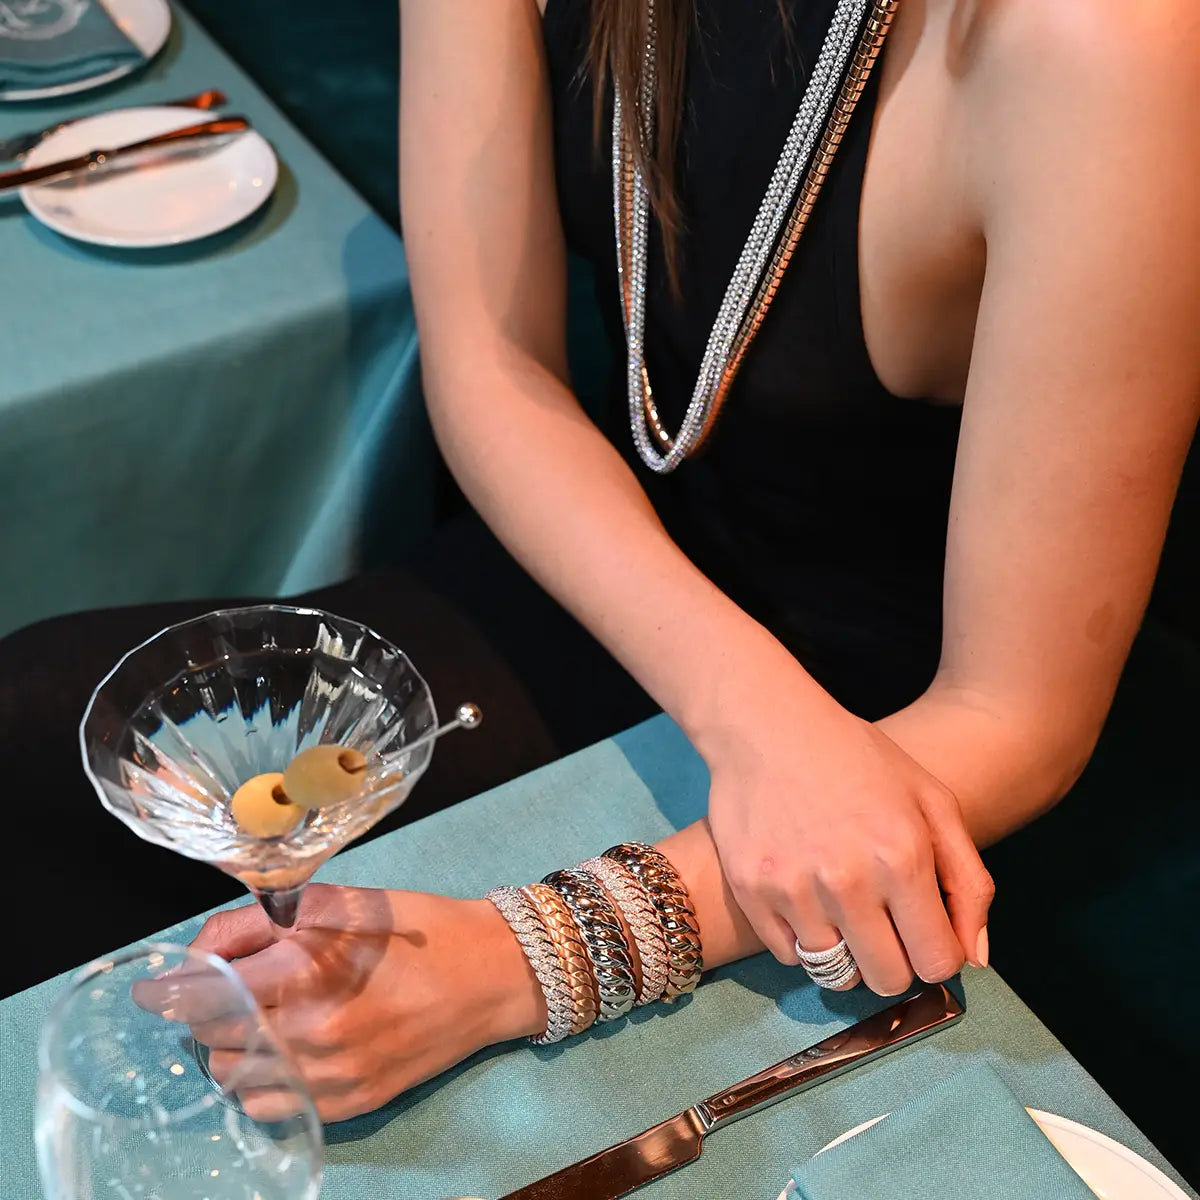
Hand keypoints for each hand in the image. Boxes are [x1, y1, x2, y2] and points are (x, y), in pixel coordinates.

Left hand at [185, 884, 543, 1120]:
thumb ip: (269, 915)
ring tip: (259, 1018)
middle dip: (206, 1009)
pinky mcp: (352, 1104)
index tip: (157, 984)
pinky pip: (273, 1107)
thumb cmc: (420, 929)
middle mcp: (314, 1032)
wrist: (493, 975)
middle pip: (212, 1036)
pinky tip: (285, 1051)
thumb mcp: (348, 902)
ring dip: (231, 1048)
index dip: (174, 986)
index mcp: (311, 971)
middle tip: (228, 986)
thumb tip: (206, 943)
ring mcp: (333, 1076)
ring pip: (235, 1079)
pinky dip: (262, 1081)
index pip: (206, 991)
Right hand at [702, 667, 993, 995]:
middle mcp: (847, 881)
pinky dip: (800, 936)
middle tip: (881, 923)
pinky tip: (803, 893)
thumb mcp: (932, 800)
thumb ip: (968, 881)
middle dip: (893, 960)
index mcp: (902, 858)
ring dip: (844, 948)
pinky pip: (788, 954)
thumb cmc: (857, 758)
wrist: (766, 724)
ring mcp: (793, 888)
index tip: (921, 931)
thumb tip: (975, 958)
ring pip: (834, 971)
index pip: (937, 962)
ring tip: (839, 904)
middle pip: (886, 979)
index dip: (935, 952)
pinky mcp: (750, 890)